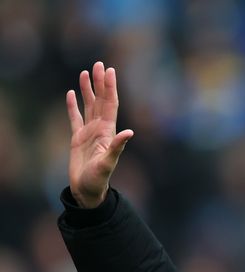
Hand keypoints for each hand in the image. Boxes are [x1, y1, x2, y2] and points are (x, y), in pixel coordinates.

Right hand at [66, 61, 133, 207]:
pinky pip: (74, 117)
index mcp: (108, 131)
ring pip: (88, 105)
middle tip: (99, 64)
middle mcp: (100, 129)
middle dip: (100, 83)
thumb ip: (118, 146)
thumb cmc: (99, 179)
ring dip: (87, 90)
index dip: (110, 88)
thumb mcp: (108, 162)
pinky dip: (72, 105)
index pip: (111, 104)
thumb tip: (129, 132)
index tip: (110, 71)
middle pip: (100, 100)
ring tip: (85, 72)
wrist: (88, 190)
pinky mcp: (77, 138)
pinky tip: (70, 93)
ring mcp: (89, 132)